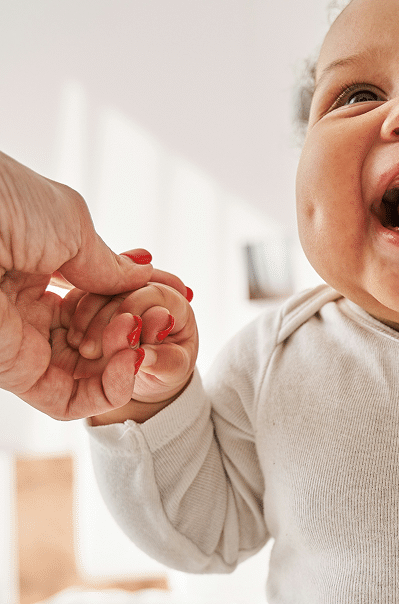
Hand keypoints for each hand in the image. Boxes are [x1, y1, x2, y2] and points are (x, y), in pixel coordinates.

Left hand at [0, 151, 159, 416]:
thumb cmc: (3, 202)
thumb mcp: (71, 224)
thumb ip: (110, 262)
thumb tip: (144, 278)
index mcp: (35, 266)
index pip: (99, 297)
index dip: (138, 298)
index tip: (176, 290)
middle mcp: (26, 307)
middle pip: (99, 336)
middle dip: (138, 328)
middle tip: (157, 313)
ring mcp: (20, 342)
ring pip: (90, 373)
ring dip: (128, 357)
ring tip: (137, 331)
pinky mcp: (13, 373)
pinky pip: (69, 400)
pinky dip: (111, 389)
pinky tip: (130, 359)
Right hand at [61, 281, 198, 424]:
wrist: (152, 377)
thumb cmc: (169, 370)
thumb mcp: (173, 370)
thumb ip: (164, 361)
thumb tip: (145, 357)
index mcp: (176, 303)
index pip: (154, 292)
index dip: (134, 309)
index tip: (118, 335)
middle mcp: (148, 290)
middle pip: (122, 288)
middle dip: (104, 317)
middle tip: (90, 350)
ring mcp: (121, 292)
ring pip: (98, 290)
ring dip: (84, 316)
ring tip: (78, 347)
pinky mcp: (98, 298)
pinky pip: (79, 295)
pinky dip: (71, 313)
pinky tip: (67, 336)